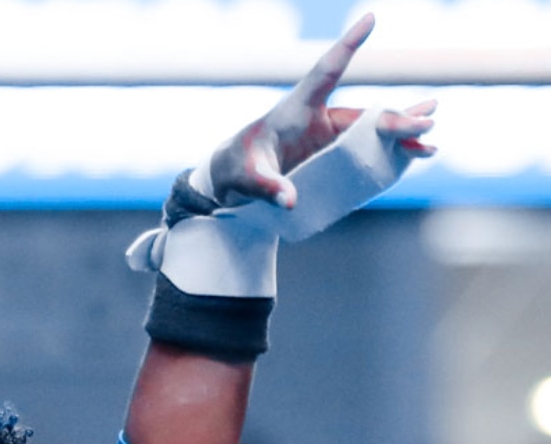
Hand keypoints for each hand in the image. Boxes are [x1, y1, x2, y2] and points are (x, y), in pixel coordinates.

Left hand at [208, 13, 436, 208]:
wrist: (234, 179)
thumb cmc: (238, 169)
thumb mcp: (247, 179)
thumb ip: (267, 187)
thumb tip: (289, 201)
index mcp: (295, 109)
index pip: (326, 71)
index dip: (347, 46)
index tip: (370, 17)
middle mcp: (318, 118)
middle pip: (363, 114)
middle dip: (396, 118)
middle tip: (428, 122)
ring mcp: (327, 136)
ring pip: (371, 130)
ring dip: (401, 131)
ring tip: (432, 128)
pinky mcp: (331, 154)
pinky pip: (366, 150)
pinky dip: (391, 151)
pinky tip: (416, 152)